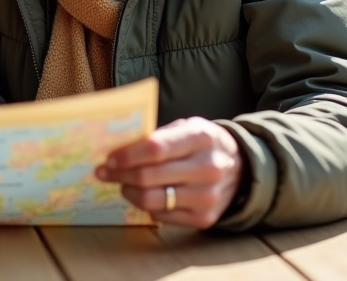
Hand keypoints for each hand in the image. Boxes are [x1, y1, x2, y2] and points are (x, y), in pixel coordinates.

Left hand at [95, 117, 242, 228]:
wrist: (241, 169)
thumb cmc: (203, 144)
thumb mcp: (186, 127)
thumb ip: (157, 136)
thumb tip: (118, 149)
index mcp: (201, 138)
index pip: (155, 149)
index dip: (127, 155)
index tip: (109, 158)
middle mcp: (207, 168)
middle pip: (149, 177)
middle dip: (120, 175)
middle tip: (105, 173)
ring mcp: (207, 197)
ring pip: (152, 200)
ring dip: (129, 193)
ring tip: (124, 185)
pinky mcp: (204, 218)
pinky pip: (162, 216)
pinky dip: (148, 206)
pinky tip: (146, 195)